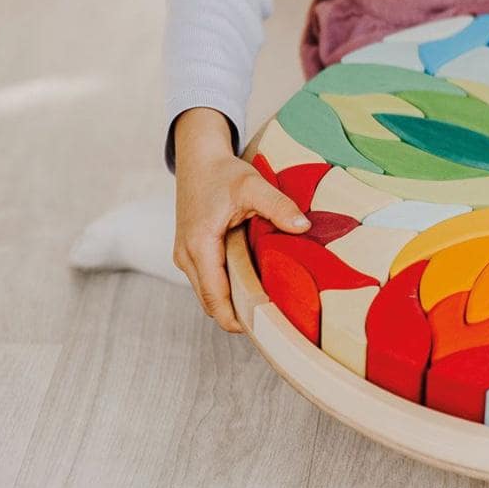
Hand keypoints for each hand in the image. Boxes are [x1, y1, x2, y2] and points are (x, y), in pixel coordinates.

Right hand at [171, 108, 310, 332]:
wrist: (198, 157)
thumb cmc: (223, 172)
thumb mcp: (254, 185)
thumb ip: (279, 206)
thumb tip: (304, 226)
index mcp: (199, 245)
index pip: (214, 297)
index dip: (235, 318)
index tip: (262, 330)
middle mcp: (186, 255)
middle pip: (210, 302)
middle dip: (236, 315)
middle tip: (272, 326)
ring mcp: (184, 255)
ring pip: (207, 293)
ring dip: (231, 303)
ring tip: (265, 310)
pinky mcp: (189, 252)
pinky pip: (207, 281)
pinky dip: (225, 288)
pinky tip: (252, 287)